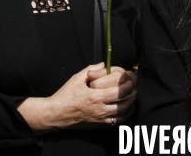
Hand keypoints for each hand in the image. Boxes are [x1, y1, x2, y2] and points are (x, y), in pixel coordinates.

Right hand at [16, 63, 134, 131]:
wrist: (56, 114)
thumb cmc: (66, 95)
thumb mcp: (76, 78)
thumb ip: (91, 70)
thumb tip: (105, 65)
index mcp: (94, 96)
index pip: (119, 91)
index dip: (128, 85)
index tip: (130, 79)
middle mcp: (100, 109)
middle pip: (125, 103)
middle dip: (133, 93)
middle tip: (134, 86)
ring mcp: (101, 119)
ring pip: (124, 114)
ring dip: (131, 104)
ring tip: (132, 96)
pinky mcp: (100, 126)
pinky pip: (118, 122)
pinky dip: (125, 115)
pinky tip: (126, 108)